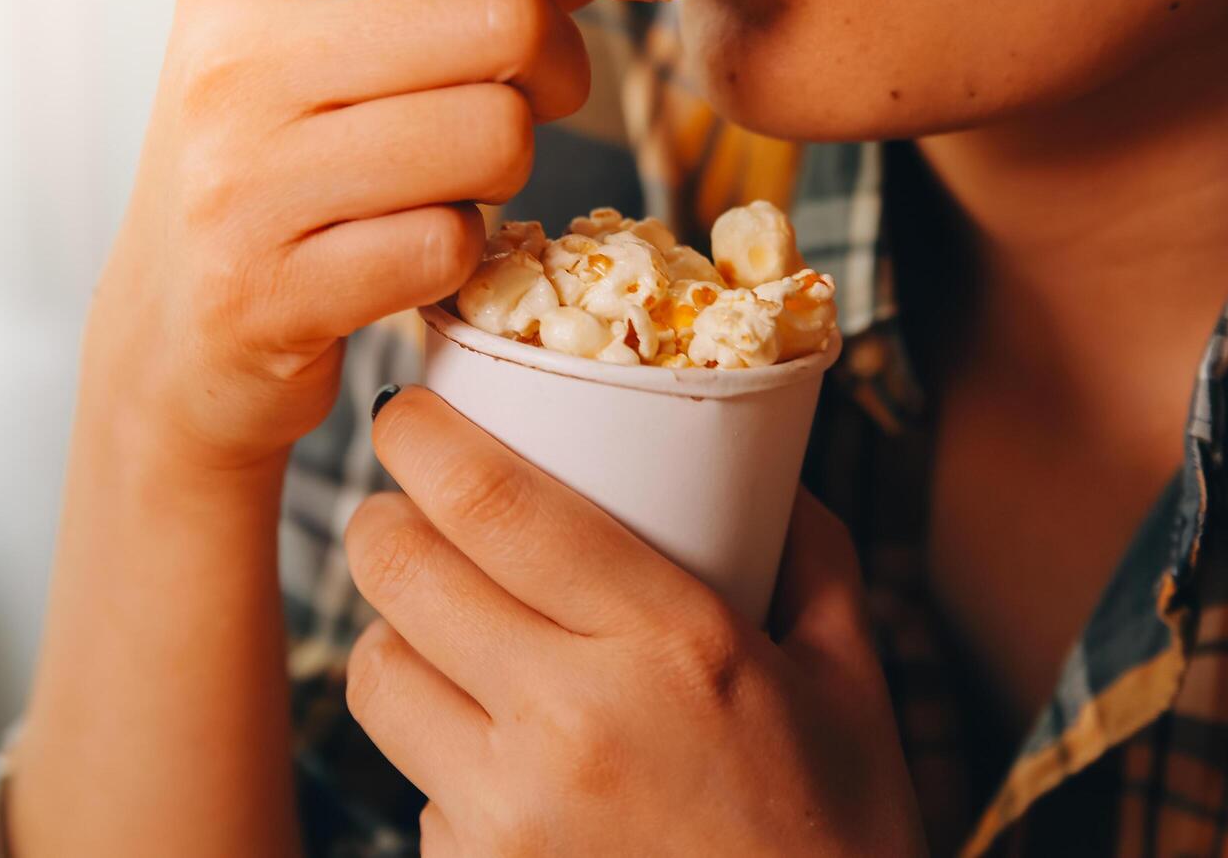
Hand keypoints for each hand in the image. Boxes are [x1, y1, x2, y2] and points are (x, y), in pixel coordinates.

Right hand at [83, 0, 704, 469]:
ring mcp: (243, 183)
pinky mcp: (270, 292)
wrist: (173, 334)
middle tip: (526, 106)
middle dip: (556, 68)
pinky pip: (453, 245)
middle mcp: (232, 64)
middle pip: (502, 20)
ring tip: (447, 185)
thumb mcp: (318, 51)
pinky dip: (462, 254)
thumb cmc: (278, 174)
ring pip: (495, 135)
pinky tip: (409, 254)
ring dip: (507, 170)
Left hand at [344, 387, 927, 855]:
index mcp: (672, 643)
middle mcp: (572, 722)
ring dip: (395, 631)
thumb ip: (808, 554)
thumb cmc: (841, 833)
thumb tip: (767, 468)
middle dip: (383, 520)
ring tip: (444, 627)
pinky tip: (500, 753)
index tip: (410, 412)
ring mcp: (509, 814)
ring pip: (377, 673)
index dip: (424, 438)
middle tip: (409, 510)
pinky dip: (438, 746)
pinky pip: (413, 778)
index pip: (494, 503)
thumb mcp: (850, 678)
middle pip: (401, 573)